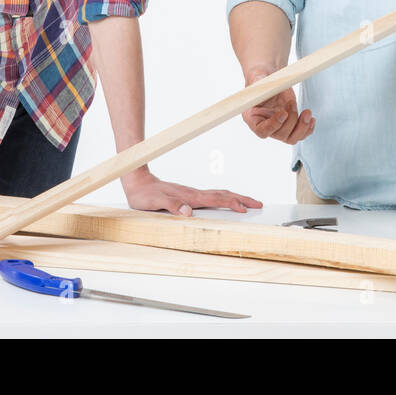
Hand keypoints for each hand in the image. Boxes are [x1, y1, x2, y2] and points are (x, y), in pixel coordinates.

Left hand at [121, 169, 261, 216]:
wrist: (137, 182)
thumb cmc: (144, 195)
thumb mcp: (154, 202)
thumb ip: (171, 206)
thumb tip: (187, 212)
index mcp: (189, 197)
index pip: (216, 199)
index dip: (231, 204)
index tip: (245, 209)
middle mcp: (193, 194)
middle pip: (223, 194)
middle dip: (242, 199)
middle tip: (258, 204)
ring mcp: (192, 194)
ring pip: (219, 194)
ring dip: (235, 198)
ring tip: (248, 203)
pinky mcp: (188, 196)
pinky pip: (212, 197)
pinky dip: (224, 199)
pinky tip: (226, 202)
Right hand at [240, 66, 314, 143]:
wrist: (272, 80)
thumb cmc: (262, 80)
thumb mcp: (257, 78)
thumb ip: (257, 83)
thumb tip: (260, 84)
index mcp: (253, 118)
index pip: (262, 131)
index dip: (273, 125)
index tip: (283, 113)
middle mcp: (266, 126)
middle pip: (280, 135)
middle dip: (291, 120)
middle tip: (292, 103)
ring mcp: (279, 128)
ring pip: (292, 138)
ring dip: (302, 127)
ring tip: (307, 112)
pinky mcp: (290, 125)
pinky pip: (300, 134)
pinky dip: (308, 129)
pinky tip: (311, 119)